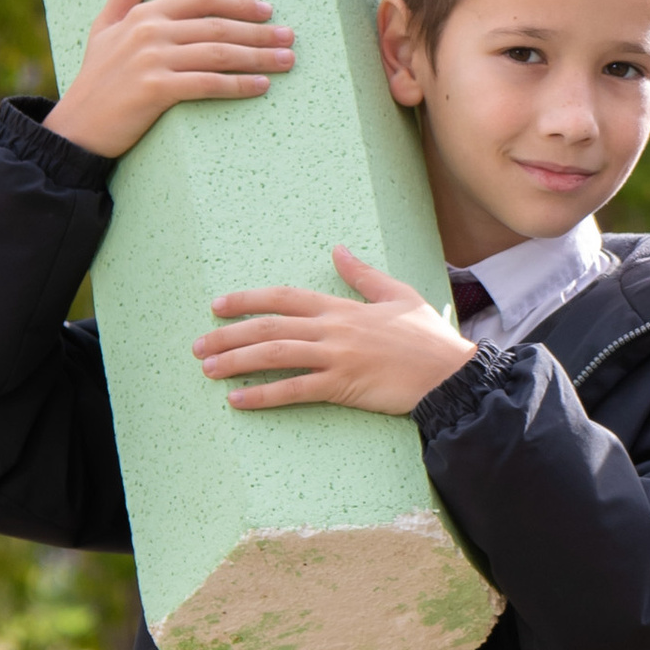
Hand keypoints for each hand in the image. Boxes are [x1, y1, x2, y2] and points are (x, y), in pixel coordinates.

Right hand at [51, 0, 294, 162]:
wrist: (77, 127)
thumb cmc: (96, 78)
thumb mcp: (105, 26)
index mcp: (144, 14)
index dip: (238, 3)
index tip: (267, 10)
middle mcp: (150, 32)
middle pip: (218, 27)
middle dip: (259, 32)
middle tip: (289, 37)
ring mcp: (153, 60)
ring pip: (219, 54)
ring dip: (258, 57)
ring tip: (286, 60)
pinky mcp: (157, 90)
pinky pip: (209, 84)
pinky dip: (238, 85)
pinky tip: (261, 86)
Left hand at [193, 245, 478, 415]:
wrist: (451, 374)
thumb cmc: (429, 338)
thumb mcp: (398, 295)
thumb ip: (363, 275)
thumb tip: (339, 249)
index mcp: (343, 307)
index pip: (285, 298)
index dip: (248, 299)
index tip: (219, 305)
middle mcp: (333, 329)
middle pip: (269, 326)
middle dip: (228, 334)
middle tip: (198, 344)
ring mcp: (336, 357)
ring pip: (274, 354)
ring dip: (235, 361)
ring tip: (207, 369)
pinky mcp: (343, 386)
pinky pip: (294, 389)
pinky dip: (262, 395)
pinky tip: (237, 400)